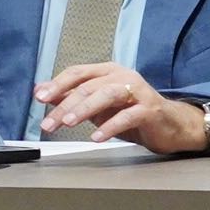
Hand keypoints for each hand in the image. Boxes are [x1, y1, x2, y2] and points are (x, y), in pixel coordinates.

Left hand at [33, 63, 208, 152]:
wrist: (170, 126)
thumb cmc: (132, 113)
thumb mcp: (97, 106)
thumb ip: (71, 97)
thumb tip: (41, 91)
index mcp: (107, 72)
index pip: (77, 73)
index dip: (56, 85)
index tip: (39, 98)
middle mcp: (122, 77)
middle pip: (88, 87)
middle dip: (64, 105)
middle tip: (49, 123)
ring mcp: (137, 92)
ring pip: (106, 95)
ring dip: (85, 109)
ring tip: (68, 123)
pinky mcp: (150, 109)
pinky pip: (127, 116)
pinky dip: (110, 127)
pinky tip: (97, 137)